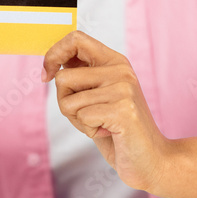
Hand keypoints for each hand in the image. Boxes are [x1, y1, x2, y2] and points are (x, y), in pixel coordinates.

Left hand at [42, 31, 172, 193]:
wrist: (151, 159)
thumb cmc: (118, 131)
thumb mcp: (99, 97)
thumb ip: (82, 78)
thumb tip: (54, 63)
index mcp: (115, 61)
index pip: (76, 38)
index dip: (53, 54)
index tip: (46, 76)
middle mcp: (120, 70)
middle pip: (63, 77)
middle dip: (65, 103)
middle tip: (89, 115)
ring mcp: (123, 88)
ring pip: (67, 101)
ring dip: (78, 120)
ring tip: (102, 125)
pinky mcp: (123, 109)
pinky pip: (82, 117)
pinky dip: (89, 131)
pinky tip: (109, 133)